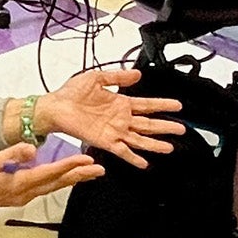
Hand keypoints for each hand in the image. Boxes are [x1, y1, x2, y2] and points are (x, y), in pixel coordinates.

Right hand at [0, 142, 103, 213]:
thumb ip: (11, 155)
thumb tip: (31, 149)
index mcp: (19, 183)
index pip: (50, 173)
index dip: (70, 165)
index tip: (87, 160)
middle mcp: (25, 193)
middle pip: (58, 183)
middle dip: (80, 176)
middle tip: (99, 170)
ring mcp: (23, 196)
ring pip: (53, 187)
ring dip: (72, 179)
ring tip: (88, 174)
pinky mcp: (19, 196)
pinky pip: (45, 188)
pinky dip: (58, 182)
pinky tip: (63, 179)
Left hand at [32, 69, 184, 168]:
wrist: (55, 106)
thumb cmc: (71, 93)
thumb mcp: (98, 78)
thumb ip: (118, 77)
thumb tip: (137, 74)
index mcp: (120, 103)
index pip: (147, 104)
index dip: (163, 105)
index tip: (178, 106)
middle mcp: (121, 119)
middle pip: (148, 124)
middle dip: (165, 127)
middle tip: (182, 129)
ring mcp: (114, 131)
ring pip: (140, 139)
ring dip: (154, 144)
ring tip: (170, 147)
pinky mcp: (105, 141)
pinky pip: (123, 151)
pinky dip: (134, 158)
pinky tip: (145, 163)